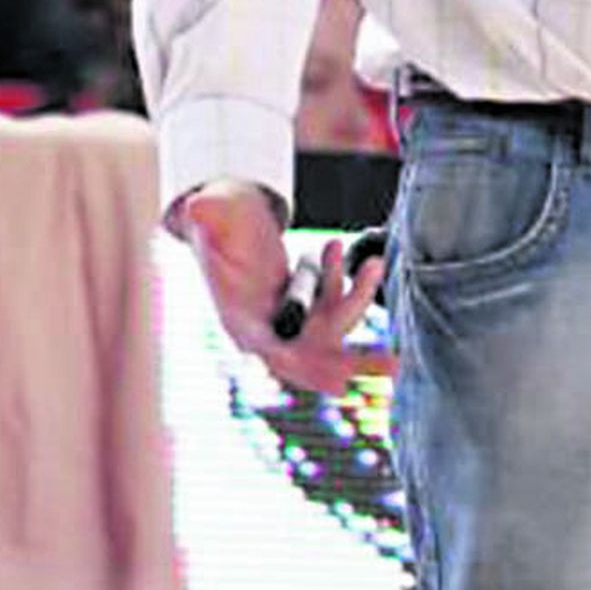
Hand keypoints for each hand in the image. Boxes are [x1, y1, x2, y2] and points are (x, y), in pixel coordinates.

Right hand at [180, 179, 397, 396]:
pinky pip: (333, 300)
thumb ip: (207, 215)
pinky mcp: (304, 304)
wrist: (227, 221)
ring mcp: (288, 318)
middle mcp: (267, 328)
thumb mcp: (211, 214)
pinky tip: (336, 245)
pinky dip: (343, 278)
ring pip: (332, 326)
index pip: (273, 351)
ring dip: (357, 297)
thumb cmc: (217, 220)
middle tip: (393, 364)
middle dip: (351, 362)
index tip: (339, 383)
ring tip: (375, 263)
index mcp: (240, 319)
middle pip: (312, 355)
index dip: (305, 366)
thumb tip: (197, 206)